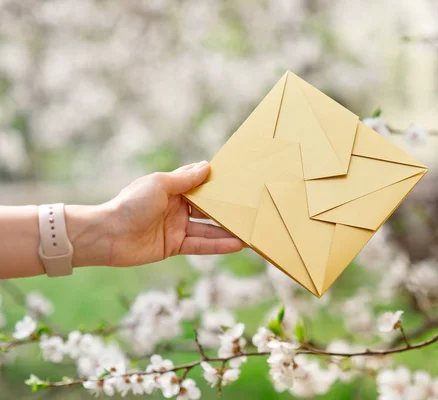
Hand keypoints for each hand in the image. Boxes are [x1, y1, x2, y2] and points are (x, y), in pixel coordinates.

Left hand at [68, 162, 243, 267]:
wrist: (107, 235)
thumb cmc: (130, 204)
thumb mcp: (160, 185)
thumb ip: (185, 179)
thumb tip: (206, 166)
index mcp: (171, 188)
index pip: (199, 184)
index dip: (217, 184)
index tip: (238, 182)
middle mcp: (176, 207)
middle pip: (208, 208)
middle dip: (227, 209)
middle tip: (251, 208)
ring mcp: (176, 227)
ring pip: (208, 228)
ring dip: (228, 230)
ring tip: (250, 231)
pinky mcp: (175, 246)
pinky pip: (201, 245)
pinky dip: (218, 245)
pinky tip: (237, 245)